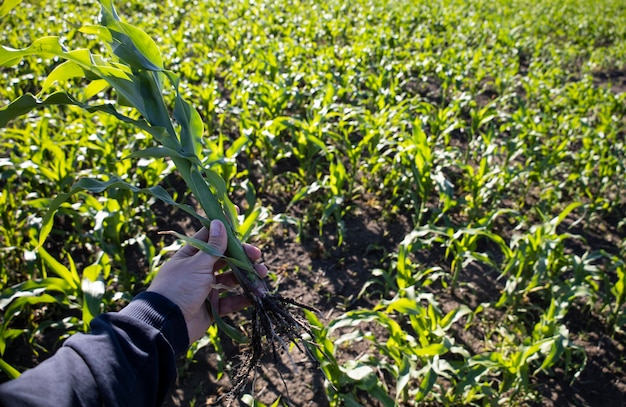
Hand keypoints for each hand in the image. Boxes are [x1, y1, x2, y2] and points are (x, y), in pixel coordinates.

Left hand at [147, 219, 267, 343]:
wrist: (167, 324)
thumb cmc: (179, 287)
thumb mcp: (197, 264)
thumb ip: (213, 246)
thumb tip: (219, 222)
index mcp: (191, 256)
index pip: (210, 237)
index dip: (225, 230)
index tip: (240, 220)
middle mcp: (199, 270)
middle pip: (225, 258)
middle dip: (242, 256)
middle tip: (257, 255)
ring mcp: (206, 288)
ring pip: (231, 279)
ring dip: (246, 276)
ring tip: (261, 275)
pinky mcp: (212, 307)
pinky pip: (230, 301)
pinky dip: (242, 298)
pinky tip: (255, 296)